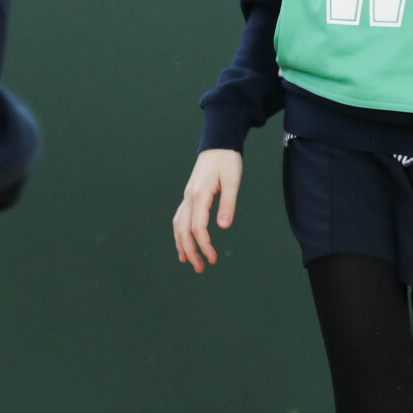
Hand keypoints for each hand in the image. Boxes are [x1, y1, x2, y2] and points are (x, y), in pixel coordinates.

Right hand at [172, 148, 240, 272]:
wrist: (219, 143)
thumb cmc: (228, 160)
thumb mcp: (233, 180)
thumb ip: (228, 203)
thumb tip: (223, 227)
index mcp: (199, 194)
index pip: (197, 227)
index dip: (204, 245)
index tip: (213, 258)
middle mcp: (189, 196)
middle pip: (184, 230)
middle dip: (191, 251)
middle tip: (201, 269)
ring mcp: (187, 196)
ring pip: (178, 225)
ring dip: (182, 244)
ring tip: (188, 261)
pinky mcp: (189, 195)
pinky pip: (180, 217)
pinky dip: (180, 232)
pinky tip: (183, 242)